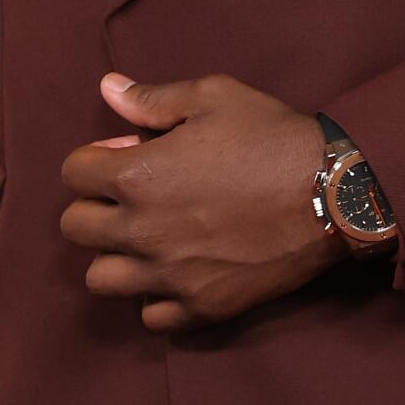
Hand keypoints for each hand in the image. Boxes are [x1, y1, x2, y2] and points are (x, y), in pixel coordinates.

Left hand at [59, 72, 331, 332]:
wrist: (333, 194)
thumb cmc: (271, 137)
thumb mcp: (214, 97)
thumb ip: (152, 99)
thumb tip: (107, 89)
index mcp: (137, 176)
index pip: (72, 173)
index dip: (96, 158)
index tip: (129, 154)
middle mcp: (141, 231)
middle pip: (75, 228)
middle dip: (96, 205)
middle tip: (133, 196)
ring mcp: (169, 275)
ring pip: (100, 278)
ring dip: (116, 256)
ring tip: (148, 239)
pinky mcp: (200, 307)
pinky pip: (150, 316)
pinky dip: (155, 296)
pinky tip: (177, 272)